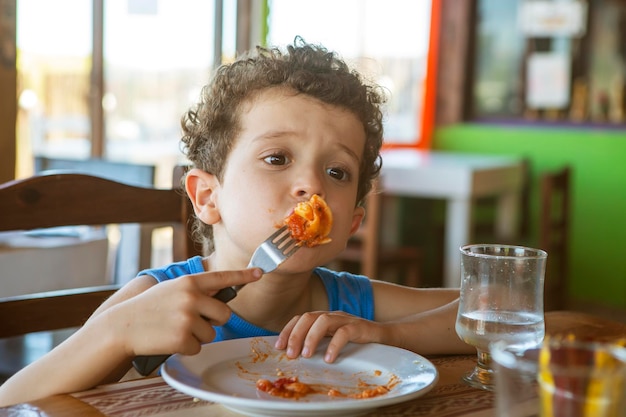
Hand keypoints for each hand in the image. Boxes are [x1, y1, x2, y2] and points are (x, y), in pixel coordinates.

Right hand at [103, 268, 261, 357]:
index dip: (244, 276)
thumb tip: (222, 293)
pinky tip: (169, 340)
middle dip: (214, 321)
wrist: (122, 326)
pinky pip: (198, 348)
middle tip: (193, 321)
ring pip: (211, 333)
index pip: (222, 277)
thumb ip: (196, 290)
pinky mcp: (182, 338)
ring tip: (174, 329)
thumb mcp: (172, 289)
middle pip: (224, 314)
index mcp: (189, 282)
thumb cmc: (149, 307)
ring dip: (197, 336)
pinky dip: (186, 348)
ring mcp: (187, 318)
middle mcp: (191, 297)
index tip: (260, 272)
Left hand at [274, 311, 383, 362]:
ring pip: (323, 320)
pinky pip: (345, 332)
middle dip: (295, 335)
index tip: (278, 346)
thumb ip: (318, 342)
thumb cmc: (356, 341)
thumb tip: (295, 354)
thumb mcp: (333, 339)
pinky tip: (329, 358)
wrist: (385, 336)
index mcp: (323, 317)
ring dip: (311, 338)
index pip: (300, 318)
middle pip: (308, 317)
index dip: (288, 330)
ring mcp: (346, 319)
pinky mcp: (360, 327)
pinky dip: (334, 345)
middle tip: (290, 354)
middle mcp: (333, 315)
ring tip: (306, 355)